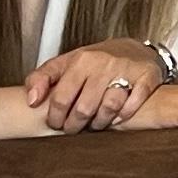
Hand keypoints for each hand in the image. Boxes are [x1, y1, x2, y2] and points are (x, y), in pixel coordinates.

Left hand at [27, 41, 164, 131]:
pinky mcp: (146, 77)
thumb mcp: (65, 63)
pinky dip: (123, 116)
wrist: (132, 49)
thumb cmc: (94, 61)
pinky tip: (116, 117)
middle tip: (73, 129)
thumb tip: (31, 100)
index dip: (55, 117)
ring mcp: (125, 70)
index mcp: (80, 59)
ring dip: (99, 124)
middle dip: (75, 125)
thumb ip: (41, 78)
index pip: (61, 97)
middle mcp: (102, 63)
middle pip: (84, 108)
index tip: (55, 124)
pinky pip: (132, 105)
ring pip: (108, 109)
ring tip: (94, 125)